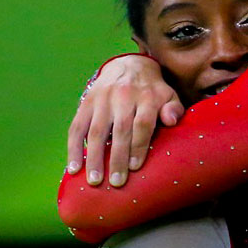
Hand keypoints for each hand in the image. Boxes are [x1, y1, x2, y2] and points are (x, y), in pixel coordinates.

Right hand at [66, 54, 183, 187]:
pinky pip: (77, 127)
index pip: (142, 123)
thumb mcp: (169, 95)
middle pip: (120, 129)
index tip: (135, 167)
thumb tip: (171, 121)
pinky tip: (74, 168)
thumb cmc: (152, 91)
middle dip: (117, 158)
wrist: (129, 65)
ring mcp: (102, 99)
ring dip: (94, 157)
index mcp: (146, 96)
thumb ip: (174, 109)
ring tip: (95, 181)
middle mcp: (123, 96)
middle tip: (117, 182)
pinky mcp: (86, 102)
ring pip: (97, 130)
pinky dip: (74, 148)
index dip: (138, 145)